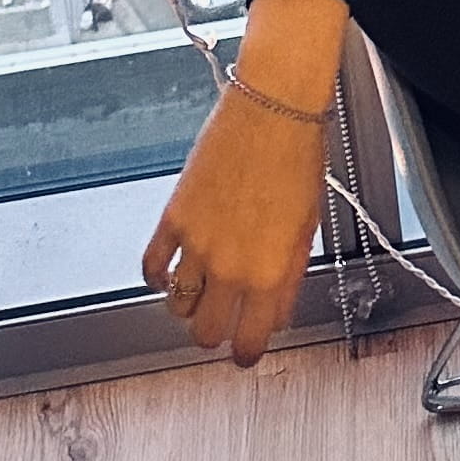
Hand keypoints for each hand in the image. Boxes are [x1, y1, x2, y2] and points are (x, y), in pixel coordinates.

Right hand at [140, 83, 329, 365]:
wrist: (273, 107)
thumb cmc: (298, 156)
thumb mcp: (308, 226)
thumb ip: (288, 276)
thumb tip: (275, 312)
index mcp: (271, 272)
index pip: (250, 341)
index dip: (247, 353)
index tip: (245, 353)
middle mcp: (231, 266)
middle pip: (207, 334)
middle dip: (215, 333)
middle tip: (222, 322)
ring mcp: (198, 245)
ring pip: (178, 308)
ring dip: (188, 306)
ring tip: (200, 292)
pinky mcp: (173, 219)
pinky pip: (152, 268)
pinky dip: (157, 277)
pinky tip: (170, 271)